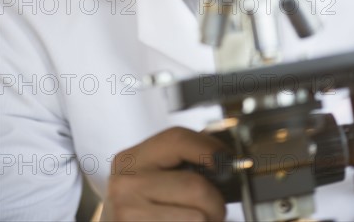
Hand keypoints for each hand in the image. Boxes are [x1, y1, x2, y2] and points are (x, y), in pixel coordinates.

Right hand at [100, 126, 226, 220]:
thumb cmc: (137, 206)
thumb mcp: (148, 176)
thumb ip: (179, 163)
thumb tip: (224, 160)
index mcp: (131, 160)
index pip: (178, 140)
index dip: (210, 148)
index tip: (227, 159)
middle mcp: (126, 185)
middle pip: (195, 186)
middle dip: (215, 202)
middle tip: (214, 208)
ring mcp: (129, 214)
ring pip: (198, 217)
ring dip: (208, 221)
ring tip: (196, 219)